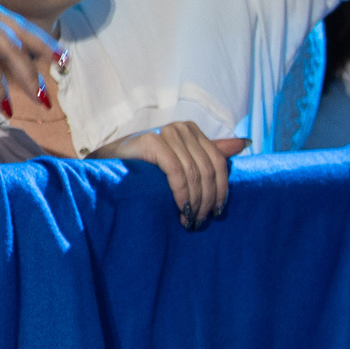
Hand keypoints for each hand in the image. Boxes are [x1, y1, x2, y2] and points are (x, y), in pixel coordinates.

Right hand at [90, 122, 247, 230]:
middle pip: (208, 169)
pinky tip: (180, 209)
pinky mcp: (153, 142)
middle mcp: (181, 128)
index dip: (221, 190)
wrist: (105, 164)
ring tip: (190, 220)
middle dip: (207, 199)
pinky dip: (182, 194)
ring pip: (195, 173)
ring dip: (195, 201)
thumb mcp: (180, 159)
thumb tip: (244, 143)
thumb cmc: (142, 166)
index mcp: (191, 130)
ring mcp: (167, 132)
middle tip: (200, 221)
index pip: (219, 162)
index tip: (217, 212)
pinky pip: (177, 173)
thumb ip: (209, 153)